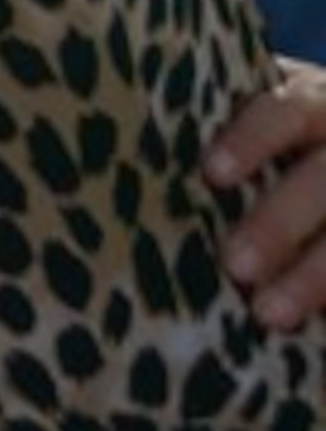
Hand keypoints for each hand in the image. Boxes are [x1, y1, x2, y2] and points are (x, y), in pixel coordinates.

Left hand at [210, 62, 325, 327]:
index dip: (252, 140)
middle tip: (234, 263)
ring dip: (313, 277)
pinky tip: (317, 327)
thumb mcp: (254, 120)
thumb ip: (211, 134)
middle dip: (279, 223)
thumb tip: (124, 150)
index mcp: (310, 103)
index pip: (284, 113)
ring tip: (269, 313)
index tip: (212, 172)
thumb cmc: (267, 139)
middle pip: (321, 180)